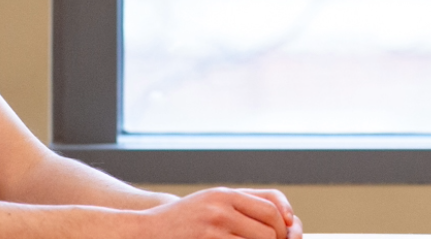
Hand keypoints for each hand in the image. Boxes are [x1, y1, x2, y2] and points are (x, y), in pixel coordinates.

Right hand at [133, 187, 296, 238]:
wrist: (146, 232)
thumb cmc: (183, 221)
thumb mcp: (211, 204)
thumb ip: (241, 208)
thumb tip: (285, 222)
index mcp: (225, 195)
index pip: (271, 210)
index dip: (282, 228)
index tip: (282, 238)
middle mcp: (220, 208)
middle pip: (269, 231)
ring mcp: (213, 227)